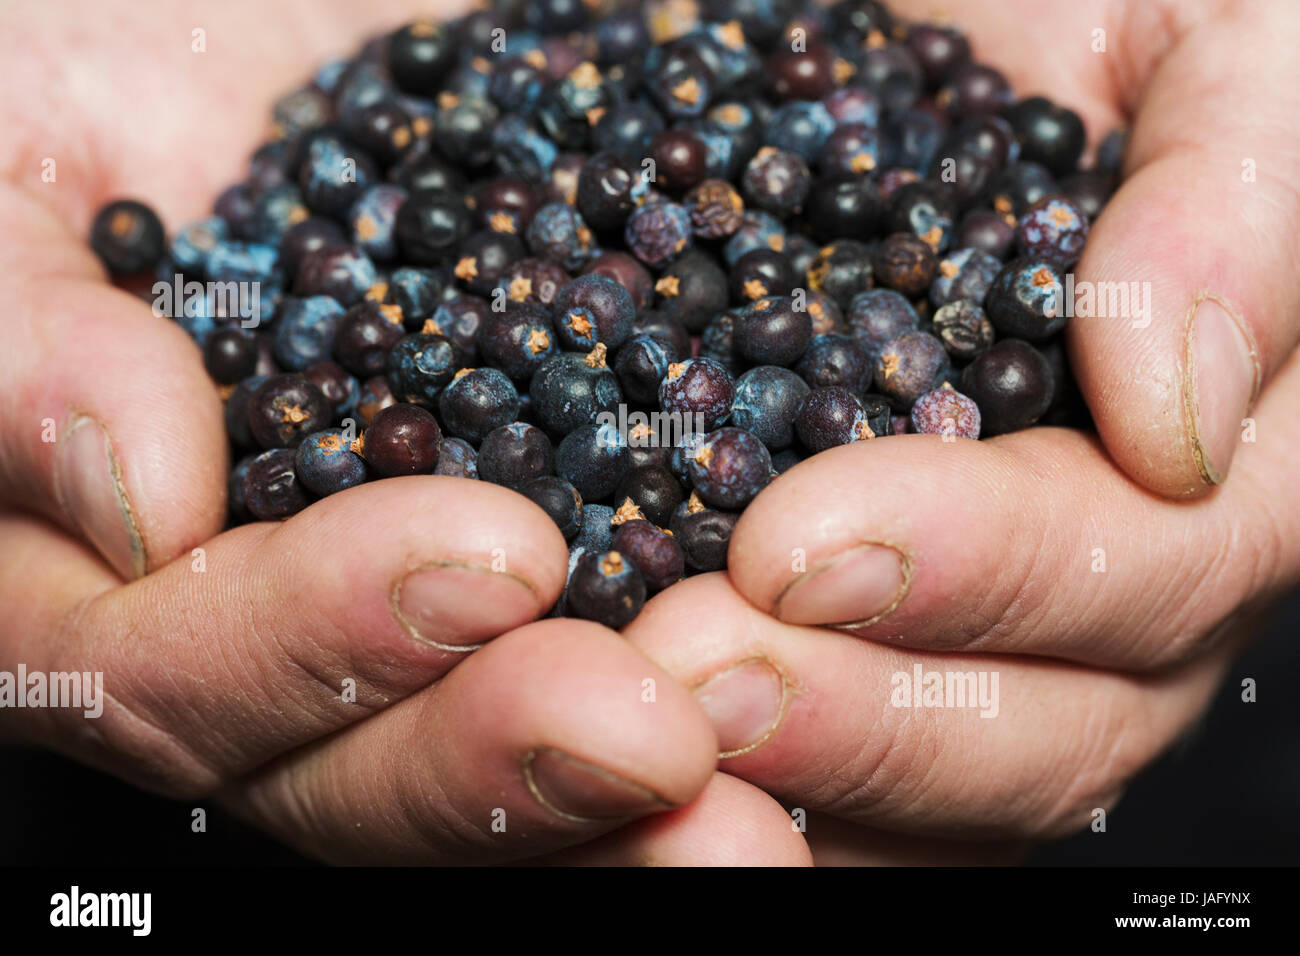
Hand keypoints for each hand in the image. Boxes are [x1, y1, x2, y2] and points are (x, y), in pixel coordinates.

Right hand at [0, 0, 819, 865]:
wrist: (319, 2)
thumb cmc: (118, 53)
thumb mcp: (22, 144)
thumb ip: (28, 336)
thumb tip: (133, 494)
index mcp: (137, 561)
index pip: (178, 677)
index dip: (312, 644)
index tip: (482, 563)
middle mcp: (301, 618)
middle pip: (365, 770)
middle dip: (502, 756)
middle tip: (657, 735)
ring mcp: (457, 590)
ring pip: (528, 748)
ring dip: (651, 781)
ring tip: (777, 787)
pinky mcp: (607, 521)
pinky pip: (674, 634)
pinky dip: (773, 671)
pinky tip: (870, 673)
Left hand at [618, 0, 1299, 861]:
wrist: (907, 45)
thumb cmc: (1085, 36)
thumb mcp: (1208, 53)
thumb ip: (1236, 206)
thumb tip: (1176, 412)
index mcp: (1195, 474)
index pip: (1138, 569)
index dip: (985, 571)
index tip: (800, 543)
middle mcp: (1092, 601)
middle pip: (1030, 736)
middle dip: (858, 718)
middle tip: (685, 678)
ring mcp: (957, 643)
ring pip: (908, 804)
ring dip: (759, 788)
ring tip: (618, 729)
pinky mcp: (820, 646)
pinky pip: (785, 775)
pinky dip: (682, 799)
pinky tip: (581, 766)